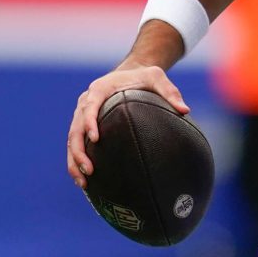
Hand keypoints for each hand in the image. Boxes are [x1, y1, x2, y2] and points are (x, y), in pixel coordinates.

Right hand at [66, 65, 188, 188]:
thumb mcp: (157, 77)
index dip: (89, 122)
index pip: (89, 106)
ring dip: (75, 162)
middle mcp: (86, 102)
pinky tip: (85, 182)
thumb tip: (185, 110)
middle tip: (89, 170)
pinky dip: (77, 162)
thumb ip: (170, 92)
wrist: (130, 73)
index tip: (95, 139)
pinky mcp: (84, 125)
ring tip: (84, 183)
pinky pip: (77, 145)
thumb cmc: (144, 77)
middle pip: (75, 129)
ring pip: (72, 140)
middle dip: (78, 151)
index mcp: (100, 89)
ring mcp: (82, 115)